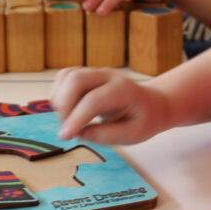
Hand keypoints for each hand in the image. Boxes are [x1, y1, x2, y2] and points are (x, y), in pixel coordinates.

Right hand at [51, 67, 169, 143]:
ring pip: (67, 76)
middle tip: (67, 130)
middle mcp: (108, 75)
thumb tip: (80, 133)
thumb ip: (107, 135)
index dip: (76, 118)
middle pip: (76, 79)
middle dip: (64, 106)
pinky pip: (64, 77)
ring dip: (60, 100)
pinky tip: (67, 111)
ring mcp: (96, 72)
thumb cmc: (143, 120)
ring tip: (69, 121)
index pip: (94, 99)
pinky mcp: (86, 74)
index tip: (66, 137)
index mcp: (124, 89)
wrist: (151, 104)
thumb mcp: (133, 134)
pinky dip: (59, 93)